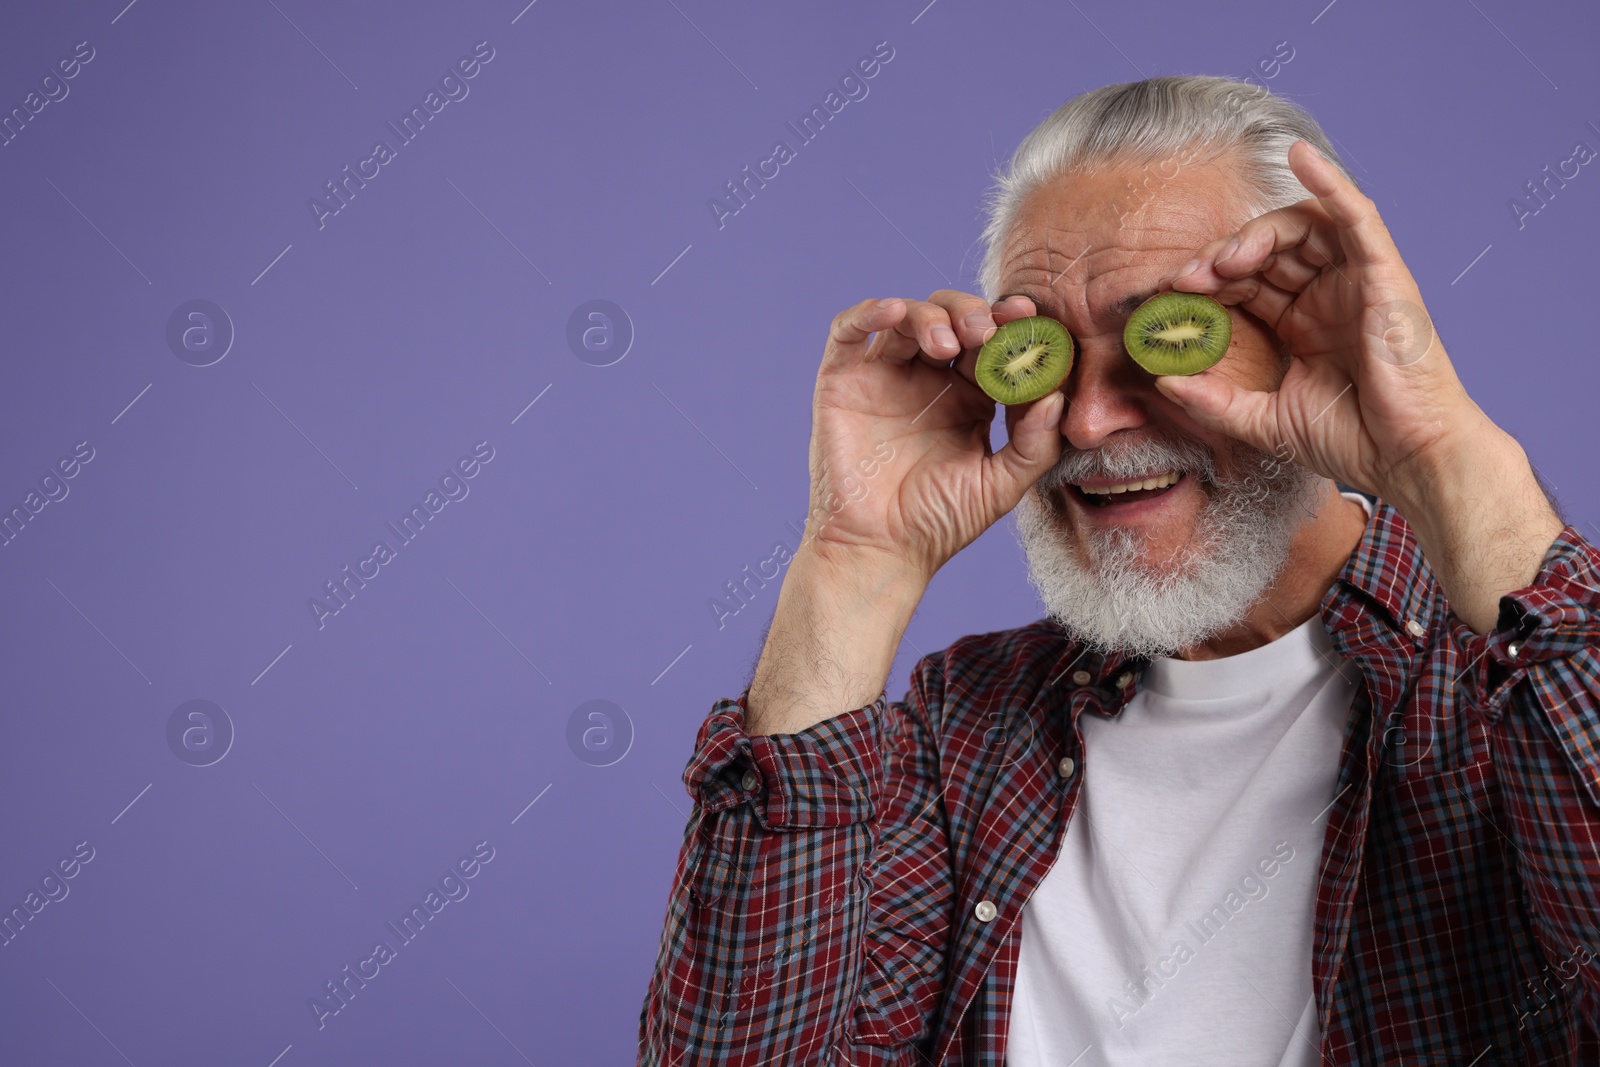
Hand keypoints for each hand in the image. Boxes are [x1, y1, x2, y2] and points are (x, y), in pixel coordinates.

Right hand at [803, 290, 1063, 580]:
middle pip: (951, 317)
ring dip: (931, 315)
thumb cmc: (938, 523)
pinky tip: (893, 313)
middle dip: (972, 313)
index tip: (1028, 317)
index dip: (1009, 323)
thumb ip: (1034, 443)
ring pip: (906, 317)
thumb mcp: (1001, 486)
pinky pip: (849, 331)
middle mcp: (926, 379)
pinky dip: (869, 312)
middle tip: (986, 331)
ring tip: (948, 344)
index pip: (991, 342)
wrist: (879, 550)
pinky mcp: (842, 381)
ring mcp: (883, 376)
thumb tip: (1057, 395)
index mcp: (968, 396)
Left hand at [1152, 139, 1495, 510]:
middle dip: (1222, 258)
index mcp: (1302, 323)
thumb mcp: (1263, 420)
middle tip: (1186, 279)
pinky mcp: (1383, 274)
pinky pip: (1357, 215)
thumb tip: (1163, 380)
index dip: (1209, 281)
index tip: (1171, 295)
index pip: (1248, 282)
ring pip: (1303, 227)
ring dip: (1256, 234)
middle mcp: (1327, 295)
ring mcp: (1356, 281)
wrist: (1404, 458)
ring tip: (1224, 261)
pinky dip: (1330, 182)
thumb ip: (1214, 400)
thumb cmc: (1350, 440)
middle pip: (1268, 250)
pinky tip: (1301, 156)